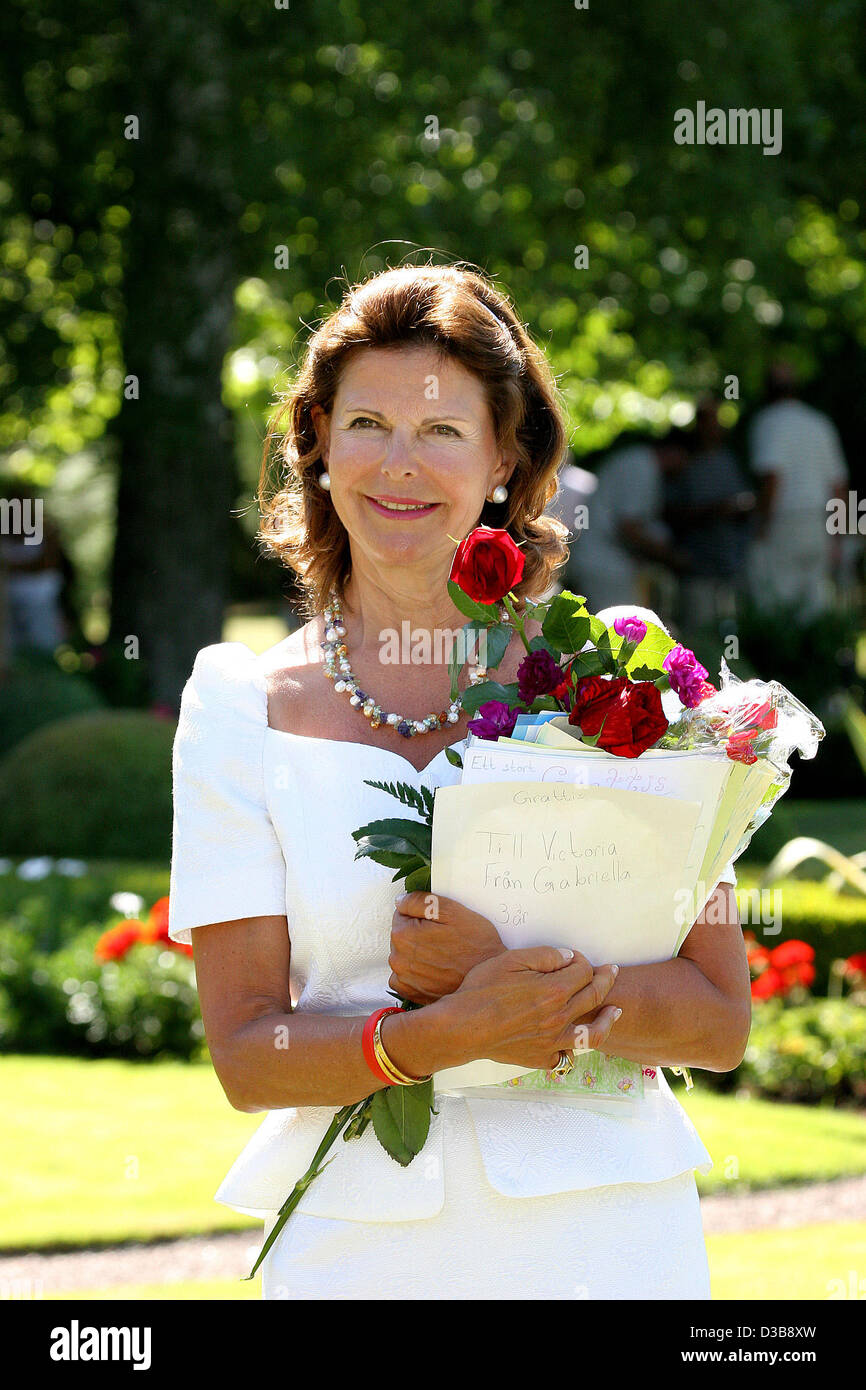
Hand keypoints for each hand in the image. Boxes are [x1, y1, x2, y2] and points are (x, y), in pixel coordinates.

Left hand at [388, 890, 505, 1004]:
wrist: (490, 978)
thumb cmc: (476, 944)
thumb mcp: (453, 911)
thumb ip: (420, 902)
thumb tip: (400, 901)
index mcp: (403, 934)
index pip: (401, 914)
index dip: (421, 915)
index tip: (437, 923)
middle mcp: (398, 958)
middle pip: (401, 935)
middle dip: (417, 933)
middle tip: (443, 938)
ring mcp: (404, 978)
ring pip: (403, 955)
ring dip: (416, 952)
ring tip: (442, 954)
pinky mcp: (411, 992)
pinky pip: (404, 977)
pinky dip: (415, 972)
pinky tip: (433, 969)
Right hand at [449, 945, 620, 1071]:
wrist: (462, 1028)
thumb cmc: (481, 991)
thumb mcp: (510, 959)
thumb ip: (544, 956)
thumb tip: (568, 958)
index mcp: (554, 990)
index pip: (584, 971)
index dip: (583, 961)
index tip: (577, 959)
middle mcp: (559, 1017)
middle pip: (594, 997)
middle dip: (605, 981)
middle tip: (610, 972)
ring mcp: (552, 1042)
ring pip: (593, 1034)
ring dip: (608, 1020)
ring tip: (615, 1011)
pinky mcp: (541, 1058)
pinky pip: (567, 1055)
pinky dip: (573, 1046)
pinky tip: (574, 1038)